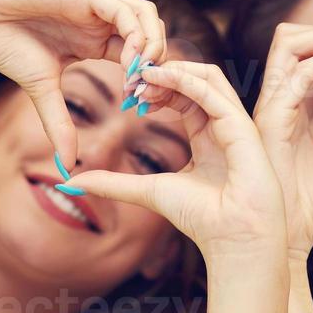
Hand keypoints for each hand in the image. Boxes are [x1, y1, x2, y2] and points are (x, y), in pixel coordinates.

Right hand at [0, 0, 167, 164]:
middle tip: (146, 95)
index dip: (146, 82)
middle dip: (157, 65)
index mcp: (94, 42)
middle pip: (152, 35)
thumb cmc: (3, 44)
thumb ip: (59, 123)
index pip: (137, 58)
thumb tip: (68, 166)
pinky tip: (127, 62)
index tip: (140, 109)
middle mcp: (100, 23)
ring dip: (154, 47)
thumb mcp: (41, 90)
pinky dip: (136, 35)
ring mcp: (96, 7)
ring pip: (148, 17)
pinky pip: (128, 11)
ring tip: (139, 78)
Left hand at [64, 61, 286, 258]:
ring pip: (209, 77)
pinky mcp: (243, 129)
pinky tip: (160, 80)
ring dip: (175, 70)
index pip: (185, 95)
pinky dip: (187, 80)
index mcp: (208, 135)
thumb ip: (113, 184)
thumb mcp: (148, 192)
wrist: (233, 242)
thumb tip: (70, 184)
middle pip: (196, 80)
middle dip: (163, 74)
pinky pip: (215, 94)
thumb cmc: (201, 219)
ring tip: (144, 75)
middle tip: (132, 81)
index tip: (128, 94)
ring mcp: (236, 124)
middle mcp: (224, 125)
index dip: (157, 89)